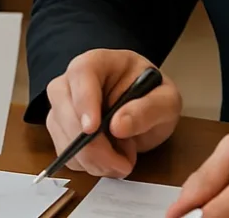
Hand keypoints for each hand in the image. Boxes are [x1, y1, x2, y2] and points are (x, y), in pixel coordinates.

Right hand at [45, 49, 180, 178]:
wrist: (145, 106)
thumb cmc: (152, 94)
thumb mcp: (166, 100)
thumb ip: (148, 109)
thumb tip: (118, 126)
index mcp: (98, 62)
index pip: (81, 74)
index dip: (84, 101)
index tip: (93, 129)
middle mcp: (72, 81)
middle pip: (63, 110)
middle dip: (91, 145)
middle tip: (123, 163)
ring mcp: (63, 106)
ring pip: (63, 137)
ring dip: (94, 160)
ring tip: (124, 158)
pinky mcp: (62, 130)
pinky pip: (67, 154)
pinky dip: (90, 166)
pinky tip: (111, 159)